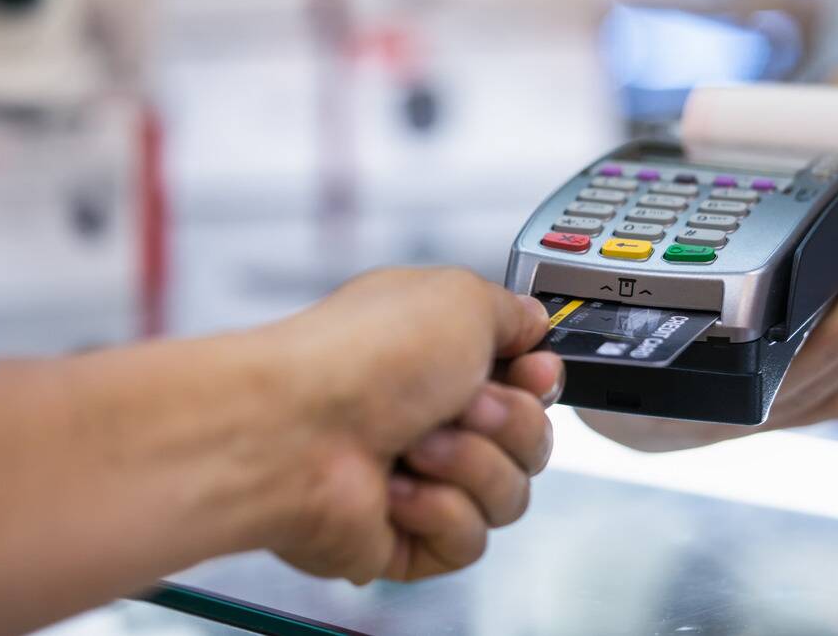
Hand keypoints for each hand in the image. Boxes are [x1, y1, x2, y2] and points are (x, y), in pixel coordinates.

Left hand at [233, 268, 560, 582]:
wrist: (297, 430)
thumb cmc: (364, 358)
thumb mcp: (460, 297)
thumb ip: (511, 309)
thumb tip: (531, 321)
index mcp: (441, 357)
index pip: (527, 384)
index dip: (540, 382)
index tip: (533, 374)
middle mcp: (431, 416)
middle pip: (531, 441)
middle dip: (509, 422)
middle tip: (462, 405)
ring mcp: (420, 479)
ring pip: (509, 494)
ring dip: (472, 465)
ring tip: (417, 447)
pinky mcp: (408, 538)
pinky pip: (469, 539)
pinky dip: (440, 511)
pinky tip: (397, 490)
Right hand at [578, 259, 837, 451]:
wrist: (612, 422)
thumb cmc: (607, 377)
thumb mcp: (601, 344)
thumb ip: (626, 309)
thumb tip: (621, 261)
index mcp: (707, 399)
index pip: (790, 374)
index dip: (835, 337)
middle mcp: (740, 415)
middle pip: (822, 379)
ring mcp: (762, 418)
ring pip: (833, 394)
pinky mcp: (774, 411)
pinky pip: (831, 402)